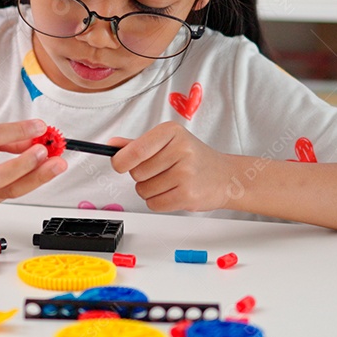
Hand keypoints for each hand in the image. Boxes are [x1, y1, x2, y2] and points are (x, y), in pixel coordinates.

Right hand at [0, 119, 67, 207]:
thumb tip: (33, 135)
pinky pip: (14, 193)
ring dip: (38, 177)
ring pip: (11, 191)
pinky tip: (45, 171)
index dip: (14, 132)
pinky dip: (32, 181)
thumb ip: (5, 137)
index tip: (37, 126)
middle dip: (26, 165)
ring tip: (57, 164)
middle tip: (45, 151)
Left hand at [109, 122, 235, 211]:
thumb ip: (138, 144)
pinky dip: (158, 202)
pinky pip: (154, 204)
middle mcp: (181, 150)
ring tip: (170, 182)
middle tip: (161, 171)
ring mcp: (186, 173)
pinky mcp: (188, 195)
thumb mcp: (168, 142)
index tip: (119, 164)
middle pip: (136, 172)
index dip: (121, 161)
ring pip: (143, 190)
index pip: (135, 150)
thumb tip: (112, 145)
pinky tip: (173, 192)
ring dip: (150, 190)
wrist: (225, 177)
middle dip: (142, 176)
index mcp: (171, 132)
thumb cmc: (194, 158)